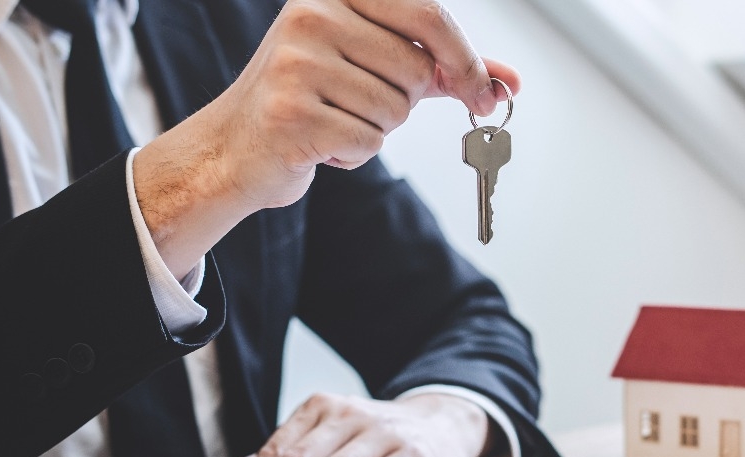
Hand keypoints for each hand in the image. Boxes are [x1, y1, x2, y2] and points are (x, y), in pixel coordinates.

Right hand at [133, 0, 520, 278]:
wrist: (238, 148)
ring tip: (333, 121)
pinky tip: (321, 143)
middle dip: (403, 102)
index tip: (484, 92)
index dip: (465, 58)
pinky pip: (369, 142)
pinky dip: (355, 154)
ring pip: (394, 111)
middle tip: (361, 104)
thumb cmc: (315, 101)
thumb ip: (443, 69)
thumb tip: (507, 83)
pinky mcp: (290, 114)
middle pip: (415, 72)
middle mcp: (311, 17)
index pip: (427, 14)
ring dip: (375, 130)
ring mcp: (296, 65)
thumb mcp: (378, 69)